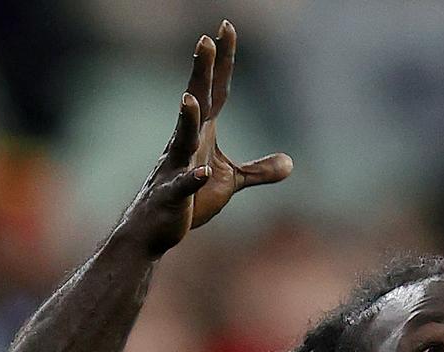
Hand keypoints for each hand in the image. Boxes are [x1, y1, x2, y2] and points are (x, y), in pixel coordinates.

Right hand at [124, 20, 292, 255]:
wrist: (153, 231)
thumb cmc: (189, 201)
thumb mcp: (231, 183)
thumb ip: (260, 171)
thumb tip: (291, 163)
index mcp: (202, 135)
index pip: (216, 91)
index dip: (223, 62)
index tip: (225, 27)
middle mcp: (186, 144)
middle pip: (197, 103)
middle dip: (201, 74)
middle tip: (204, 41)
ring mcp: (175, 169)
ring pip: (182, 140)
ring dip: (187, 120)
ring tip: (190, 98)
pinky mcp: (172, 197)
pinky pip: (183, 186)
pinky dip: (193, 179)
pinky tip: (203, 173)